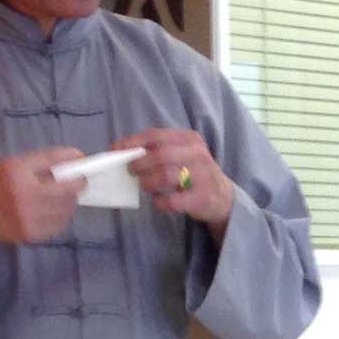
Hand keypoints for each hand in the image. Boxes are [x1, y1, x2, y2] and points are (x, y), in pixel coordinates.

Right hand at [0, 147, 87, 250]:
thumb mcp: (10, 165)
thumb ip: (41, 161)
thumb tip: (76, 156)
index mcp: (17, 172)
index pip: (52, 161)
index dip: (72, 161)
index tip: (81, 160)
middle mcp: (24, 195)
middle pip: (66, 190)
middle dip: (77, 185)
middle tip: (77, 183)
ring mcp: (29, 218)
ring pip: (66, 209)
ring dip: (70, 202)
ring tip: (63, 197)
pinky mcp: (31, 234)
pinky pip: (58, 225)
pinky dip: (62, 217)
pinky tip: (53, 211)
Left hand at [119, 127, 237, 231]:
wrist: (222, 197)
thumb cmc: (194, 173)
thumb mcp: (182, 154)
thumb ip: (158, 150)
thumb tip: (123, 152)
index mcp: (189, 139)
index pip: (156, 136)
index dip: (132, 143)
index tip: (116, 150)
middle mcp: (197, 154)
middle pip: (160, 155)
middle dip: (139, 164)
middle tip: (132, 172)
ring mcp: (202, 176)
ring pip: (166, 175)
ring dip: (148, 182)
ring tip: (145, 186)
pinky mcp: (202, 198)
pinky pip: (173, 200)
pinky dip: (160, 202)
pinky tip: (158, 202)